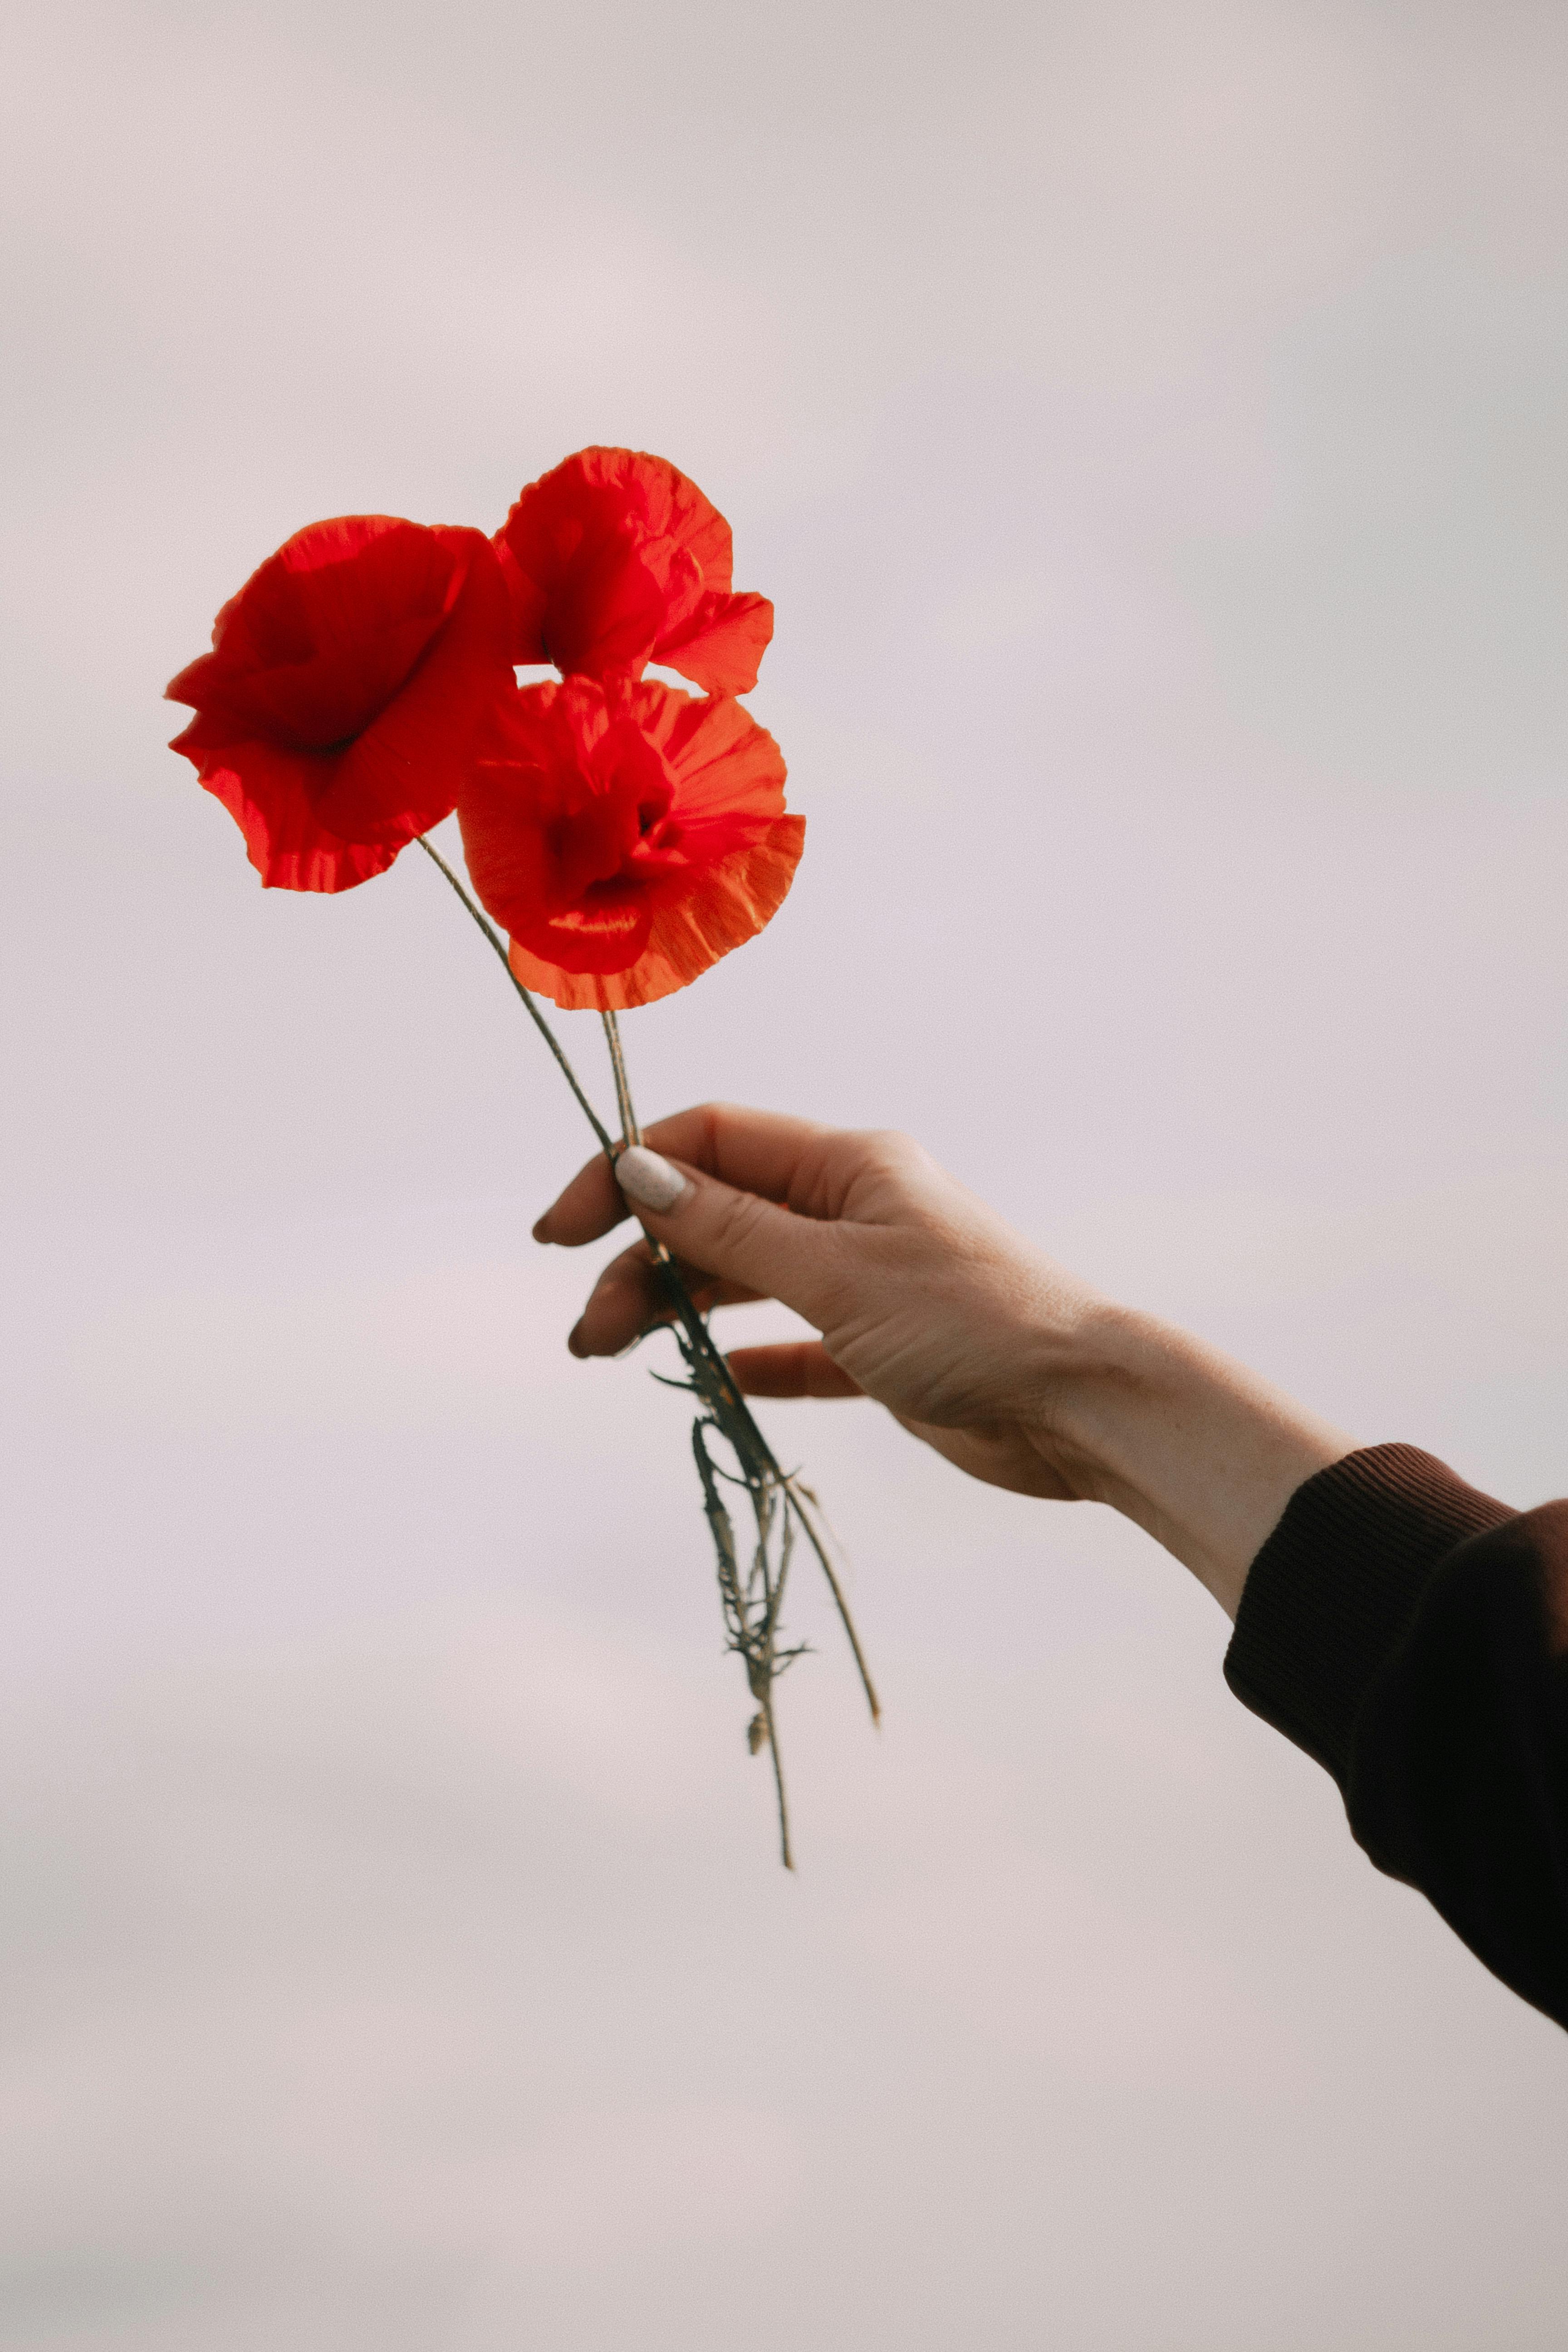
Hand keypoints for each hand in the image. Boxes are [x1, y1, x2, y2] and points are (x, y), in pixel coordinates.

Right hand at [534, 1103, 1108, 1501]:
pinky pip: (795, 1343)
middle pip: (715, 1214)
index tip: (561, 1231)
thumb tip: (641, 1174)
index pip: (708, 1143)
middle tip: (590, 1334)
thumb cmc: (973, 1323)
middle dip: (640, 1262)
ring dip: (676, 1310)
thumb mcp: (835, 1272)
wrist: (1081, 1407)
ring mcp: (868, 1277)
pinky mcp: (884, 1348)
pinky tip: (713, 1378)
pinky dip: (748, 1356)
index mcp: (847, 1165)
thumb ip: (732, 1231)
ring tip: (615, 1354)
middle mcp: (853, 1209)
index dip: (625, 1174)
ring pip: (744, 1278)